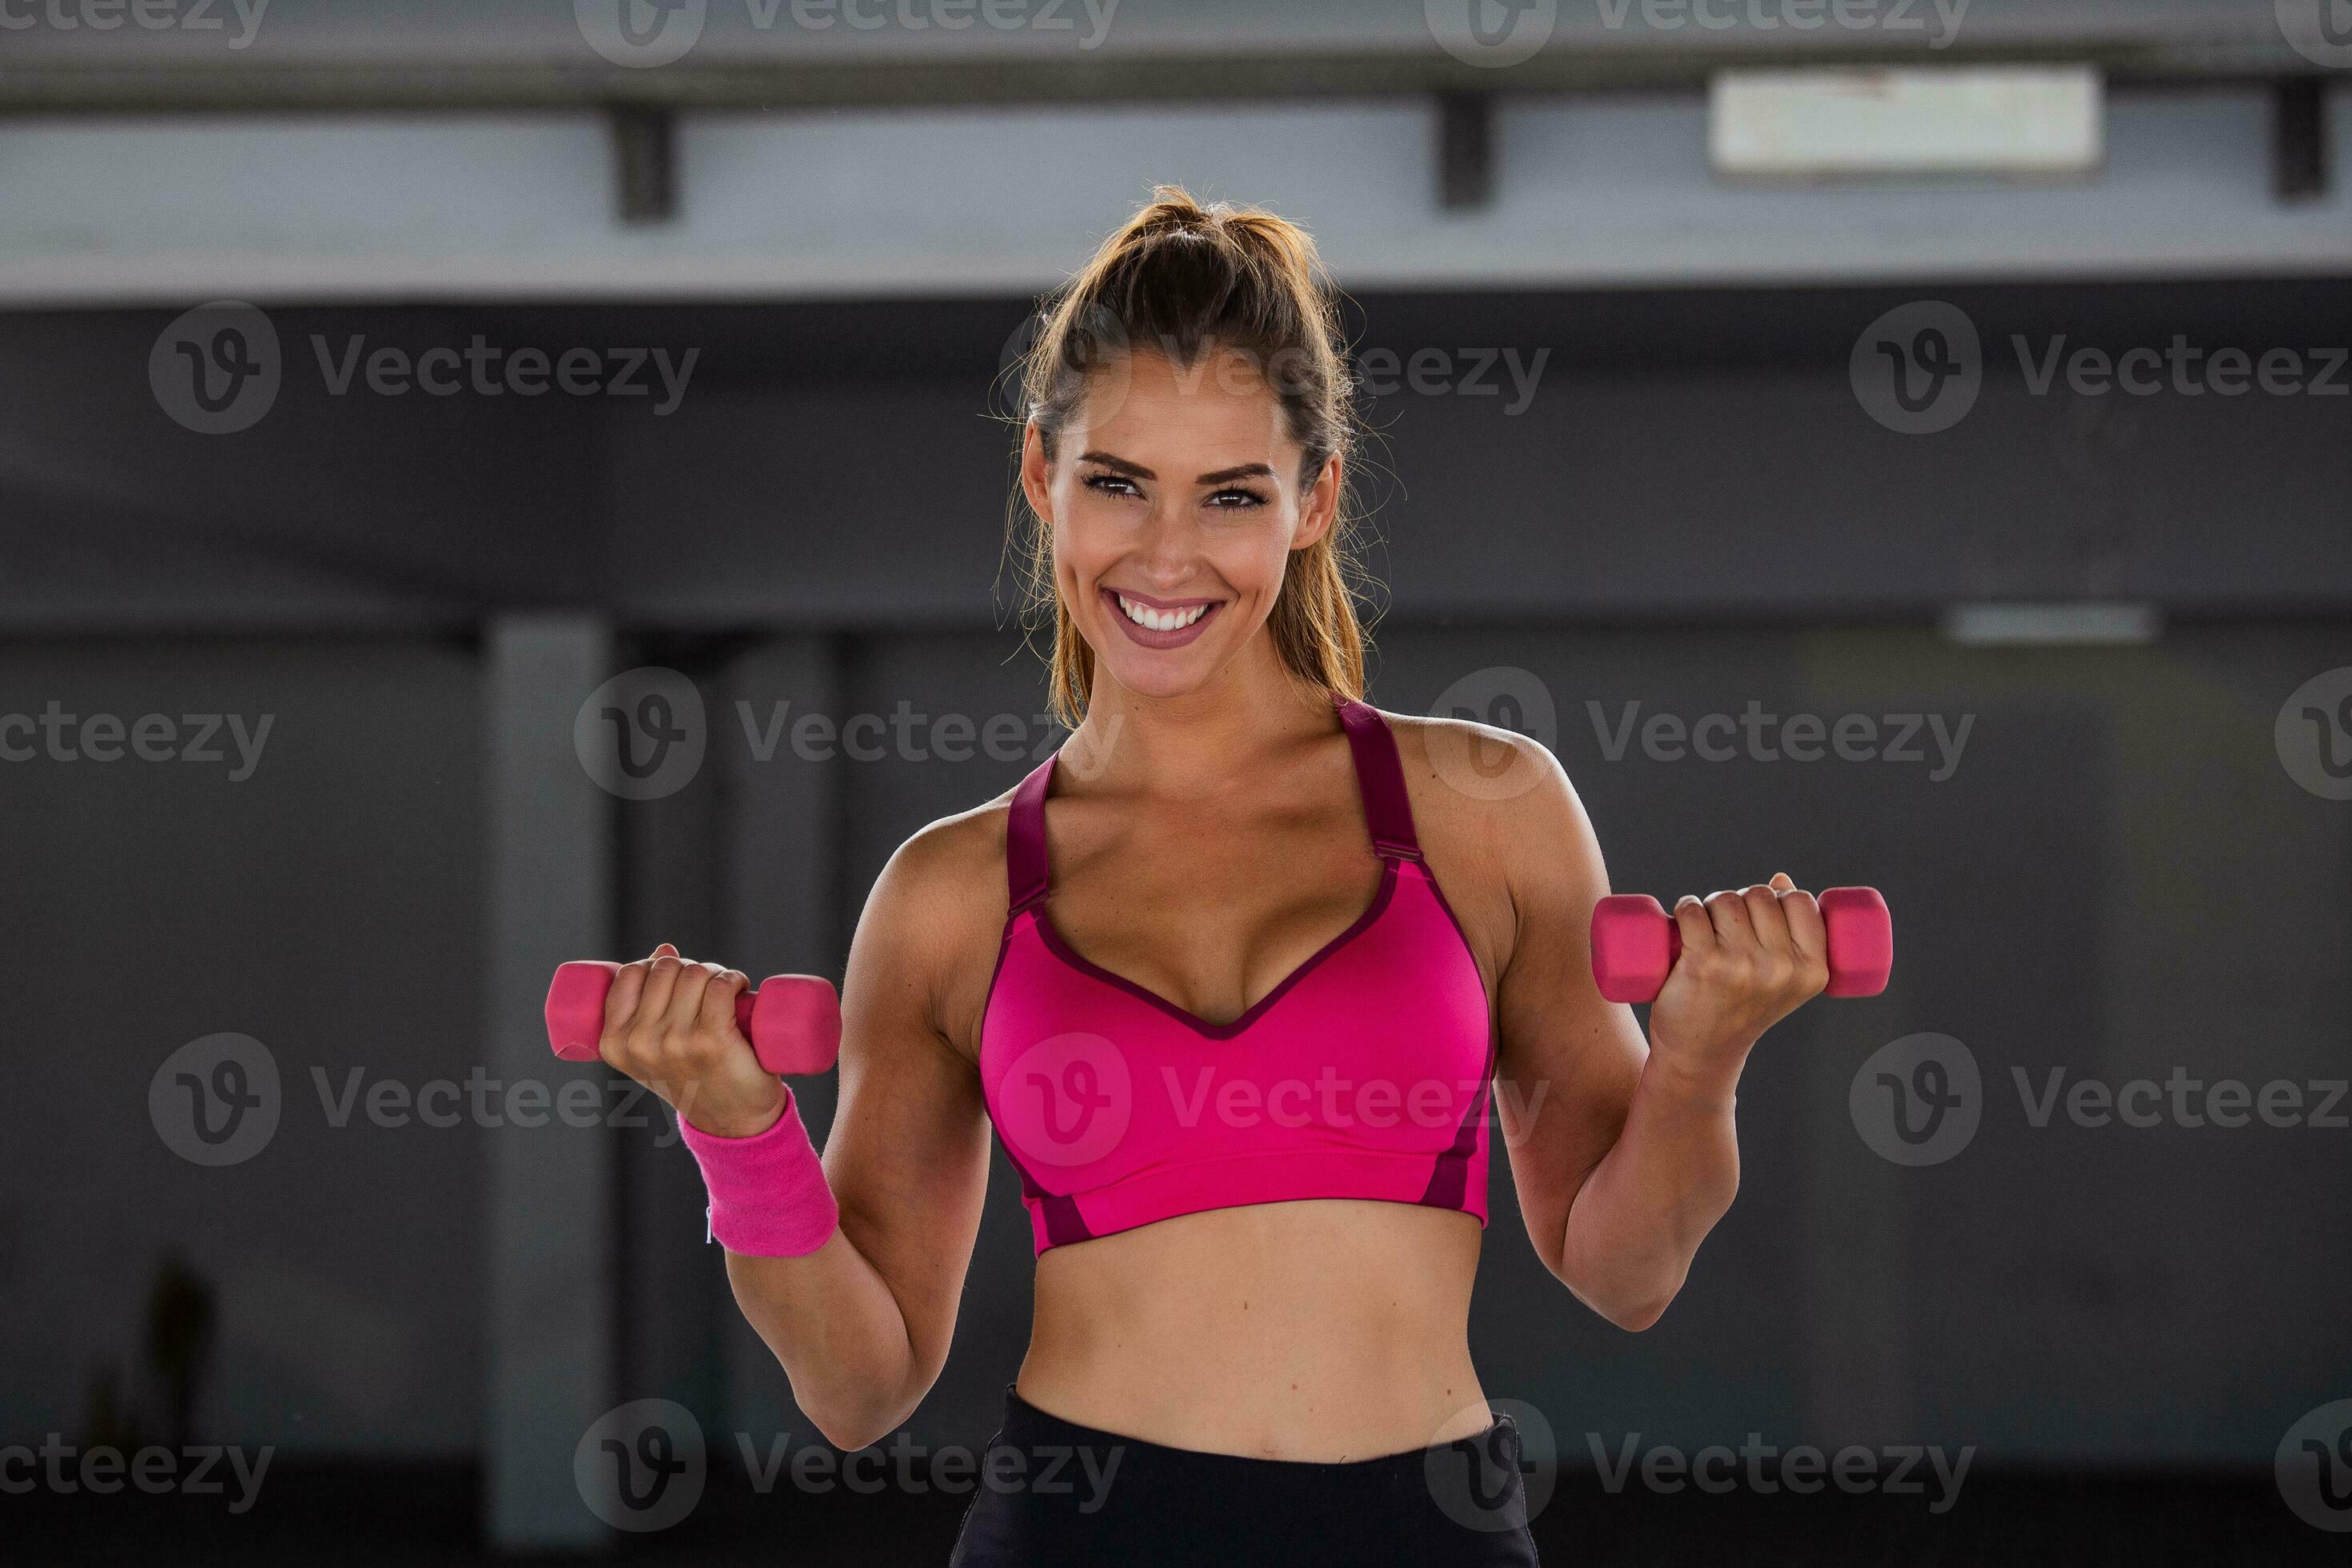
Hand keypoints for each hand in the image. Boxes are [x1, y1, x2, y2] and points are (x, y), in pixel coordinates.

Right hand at [597, 943, 787, 1137]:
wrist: (730, 1118)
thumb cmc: (691, 1073)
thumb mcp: (653, 1045)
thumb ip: (647, 1001)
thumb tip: (664, 949)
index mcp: (614, 1043)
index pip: (630, 973)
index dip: (657, 964)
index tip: (675, 978)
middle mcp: (641, 1043)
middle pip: (666, 968)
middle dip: (690, 968)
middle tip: (707, 988)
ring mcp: (676, 1042)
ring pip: (696, 974)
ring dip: (716, 974)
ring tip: (724, 992)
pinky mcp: (712, 1040)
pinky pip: (721, 986)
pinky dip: (734, 979)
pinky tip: (740, 988)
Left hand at [1645, 873, 1829, 1093]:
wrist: (1702, 1051)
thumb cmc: (1742, 1006)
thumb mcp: (1783, 978)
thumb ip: (1792, 932)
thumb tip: (1780, 880)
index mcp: (1812, 970)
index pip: (1801, 901)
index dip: (1778, 898)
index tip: (1762, 917)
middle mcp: (1781, 969)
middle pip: (1759, 896)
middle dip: (1740, 902)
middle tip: (1727, 930)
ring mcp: (1742, 966)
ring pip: (1725, 900)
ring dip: (1710, 906)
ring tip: (1706, 932)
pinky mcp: (1703, 964)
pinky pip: (1692, 910)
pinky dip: (1685, 908)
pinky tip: (1684, 921)